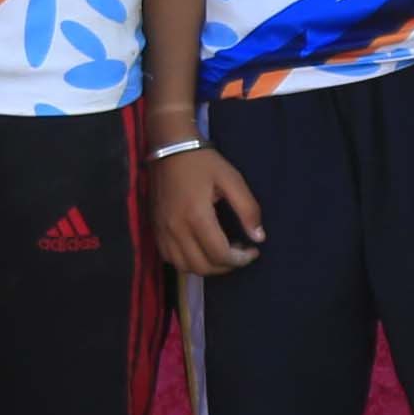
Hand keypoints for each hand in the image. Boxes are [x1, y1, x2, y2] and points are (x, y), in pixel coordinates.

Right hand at [148, 139, 265, 276]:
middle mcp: (176, 229)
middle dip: (226, 266)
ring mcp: (162, 231)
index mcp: (196, 216)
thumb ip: (248, 209)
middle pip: (203, 267)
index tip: (253, 251)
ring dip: (206, 267)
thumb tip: (258, 238)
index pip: (220, 255)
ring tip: (221, 253)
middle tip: (239, 253)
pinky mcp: (155, 229)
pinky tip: (200, 249)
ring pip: (185, 267)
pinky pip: (170, 259)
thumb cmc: (203, 162)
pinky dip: (187, 262)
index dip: (241, 259)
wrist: (169, 147)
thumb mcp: (232, 179)